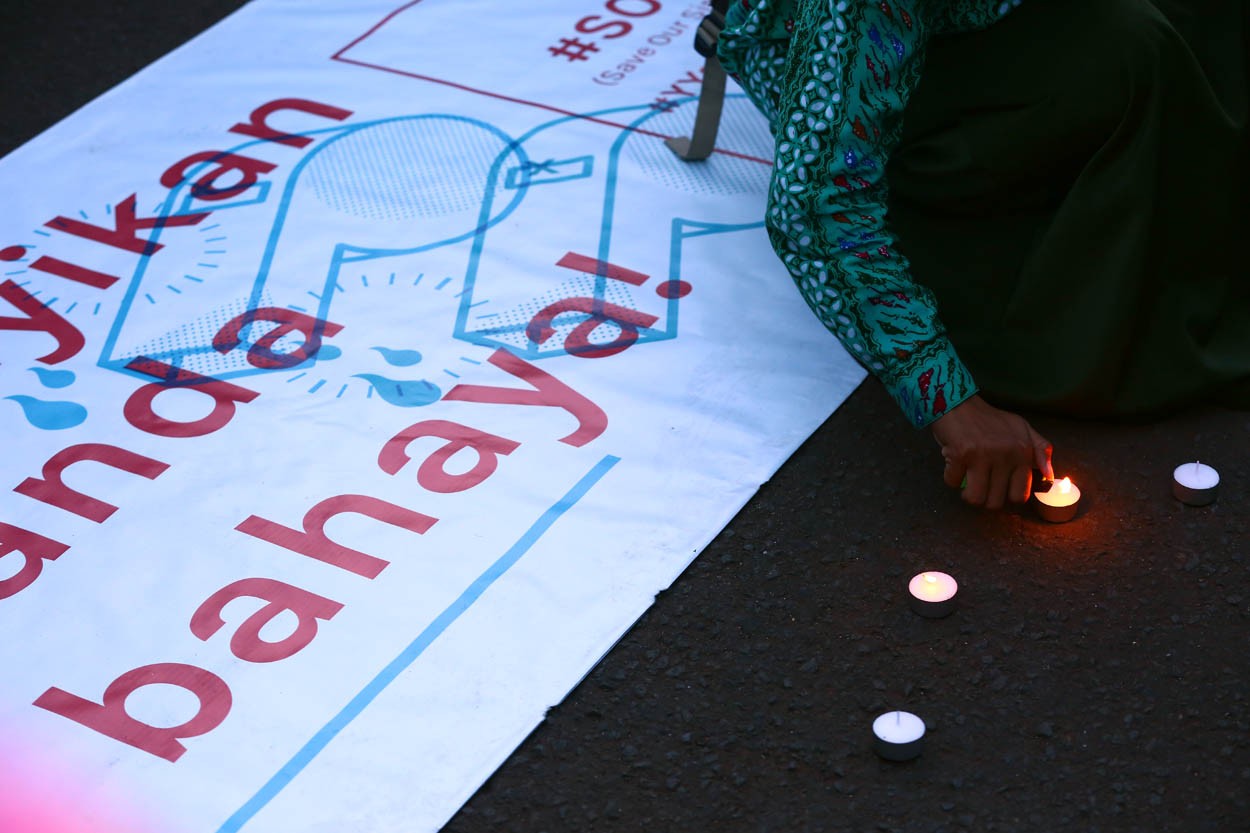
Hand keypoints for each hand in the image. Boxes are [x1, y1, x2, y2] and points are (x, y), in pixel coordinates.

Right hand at [931, 395, 1053, 509]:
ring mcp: (982, 455)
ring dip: (968, 494)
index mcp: (1022, 451)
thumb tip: (1049, 476)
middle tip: (980, 485)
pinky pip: (952, 482)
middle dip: (985, 498)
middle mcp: (1005, 454)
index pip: (1020, 494)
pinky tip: (954, 465)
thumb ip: (1040, 450)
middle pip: (995, 501)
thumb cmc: (989, 418)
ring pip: (975, 498)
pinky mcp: (960, 454)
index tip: (999, 489)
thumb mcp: (1021, 428)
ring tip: (967, 482)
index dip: (1006, 496)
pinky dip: (950, 477)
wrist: (958, 401)